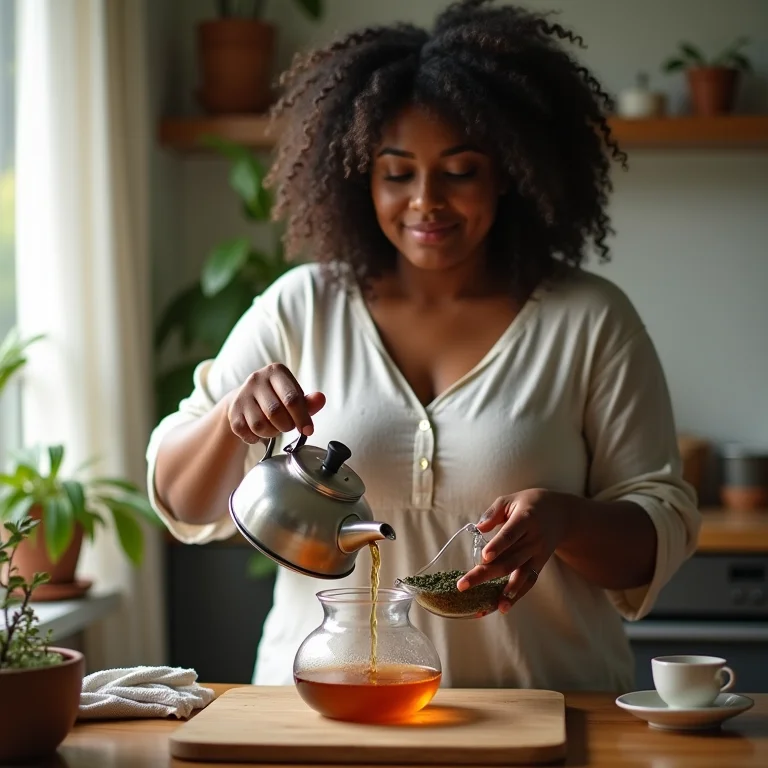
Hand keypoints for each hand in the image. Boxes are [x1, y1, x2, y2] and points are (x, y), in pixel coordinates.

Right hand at [227, 363, 325, 443]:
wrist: (247, 398)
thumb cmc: (278, 397)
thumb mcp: (295, 395)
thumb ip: (309, 401)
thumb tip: (321, 399)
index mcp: (276, 371)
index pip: (292, 398)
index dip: (302, 418)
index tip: (308, 430)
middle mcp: (257, 379)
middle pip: (275, 412)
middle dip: (286, 426)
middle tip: (289, 426)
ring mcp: (242, 394)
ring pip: (259, 425)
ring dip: (272, 433)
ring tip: (275, 428)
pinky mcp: (233, 410)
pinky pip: (247, 432)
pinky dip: (256, 437)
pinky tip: (260, 432)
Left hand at [457, 489, 568, 613]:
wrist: (562, 514)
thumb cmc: (529, 504)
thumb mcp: (510, 499)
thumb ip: (493, 512)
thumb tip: (478, 528)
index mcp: (525, 519)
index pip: (511, 534)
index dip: (498, 546)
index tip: (484, 557)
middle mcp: (534, 539)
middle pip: (509, 560)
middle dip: (485, 574)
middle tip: (463, 585)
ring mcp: (538, 554)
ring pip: (520, 575)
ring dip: (504, 592)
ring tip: (489, 606)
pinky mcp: (539, 565)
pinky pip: (528, 582)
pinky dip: (516, 596)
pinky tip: (503, 607)